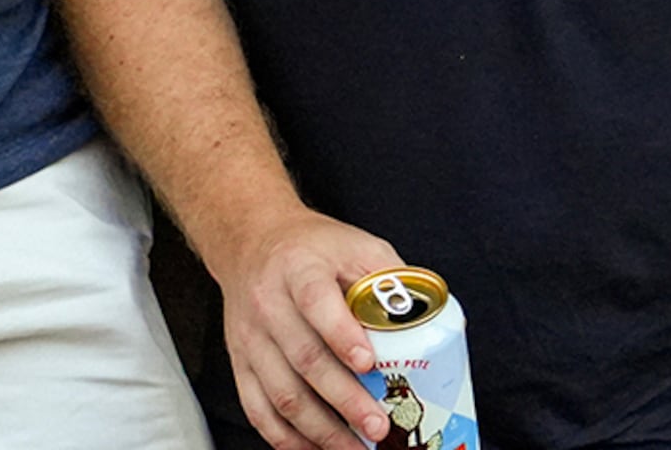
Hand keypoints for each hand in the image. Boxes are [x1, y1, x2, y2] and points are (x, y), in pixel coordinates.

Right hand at [214, 205, 407, 449]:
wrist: (252, 242)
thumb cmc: (313, 248)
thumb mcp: (356, 245)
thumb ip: (390, 278)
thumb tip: (431, 319)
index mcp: (300, 269)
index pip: (317, 302)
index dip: (342, 334)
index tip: (369, 362)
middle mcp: (269, 305)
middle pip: (304, 358)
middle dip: (343, 399)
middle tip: (377, 425)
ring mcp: (250, 339)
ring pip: (281, 393)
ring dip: (320, 430)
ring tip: (354, 448)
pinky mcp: (240, 363)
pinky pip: (258, 409)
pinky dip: (285, 438)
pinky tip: (315, 449)